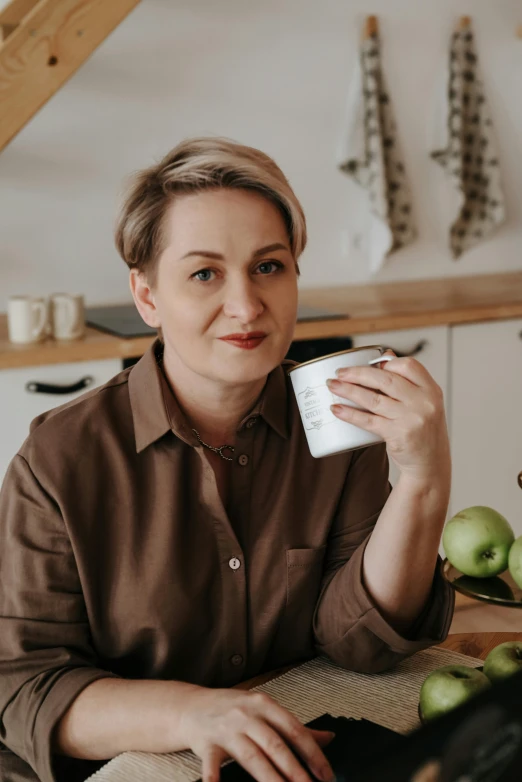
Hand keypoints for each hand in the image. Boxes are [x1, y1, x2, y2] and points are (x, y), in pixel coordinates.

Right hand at [177, 686, 334, 781]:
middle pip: (275, 745)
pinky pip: (212, 764)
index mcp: (264, 705)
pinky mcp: (207, 744)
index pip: (294, 729)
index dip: (312, 752)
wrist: (190, 706)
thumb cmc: (232, 710)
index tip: (326, 774)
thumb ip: (293, 726)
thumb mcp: (263, 710)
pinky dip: (215, 779)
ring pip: (252, 757)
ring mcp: (226, 730)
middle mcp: (246, 715)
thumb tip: (329, 737)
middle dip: (295, 770)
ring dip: (270, 779)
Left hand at [326, 351, 450, 483]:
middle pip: (385, 379)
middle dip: (358, 373)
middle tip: (340, 373)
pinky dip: (350, 414)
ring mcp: (411, 419)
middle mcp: (423, 402)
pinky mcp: (398, 435)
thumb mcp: (424, 404)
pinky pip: (368, 421)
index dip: (386, 362)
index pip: (409, 366)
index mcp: (431, 390)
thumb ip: (407, 382)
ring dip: (348, 390)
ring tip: (332, 386)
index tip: (368, 364)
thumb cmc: (423, 432)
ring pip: (373, 399)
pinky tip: (337, 409)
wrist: (430, 465)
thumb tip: (386, 357)